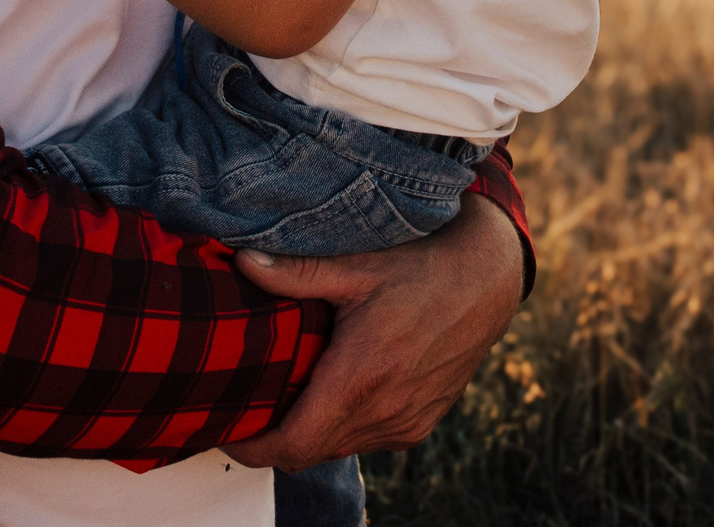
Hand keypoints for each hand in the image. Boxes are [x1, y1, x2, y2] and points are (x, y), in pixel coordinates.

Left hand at [220, 197, 523, 470]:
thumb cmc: (423, 267)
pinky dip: (342, 427)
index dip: (252, 447)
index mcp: (362, 377)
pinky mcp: (421, 423)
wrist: (487, 279)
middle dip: (273, 439)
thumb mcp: (356, 266)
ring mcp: (406, 422)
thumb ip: (295, 272)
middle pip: (310, 451)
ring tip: (283, 397)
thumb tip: (242, 262)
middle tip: (245, 408)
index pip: (293, 443)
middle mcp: (386, 411)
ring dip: (310, 433)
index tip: (226, 430)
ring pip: (339, 447)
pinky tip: (331, 392)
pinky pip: (368, 439)